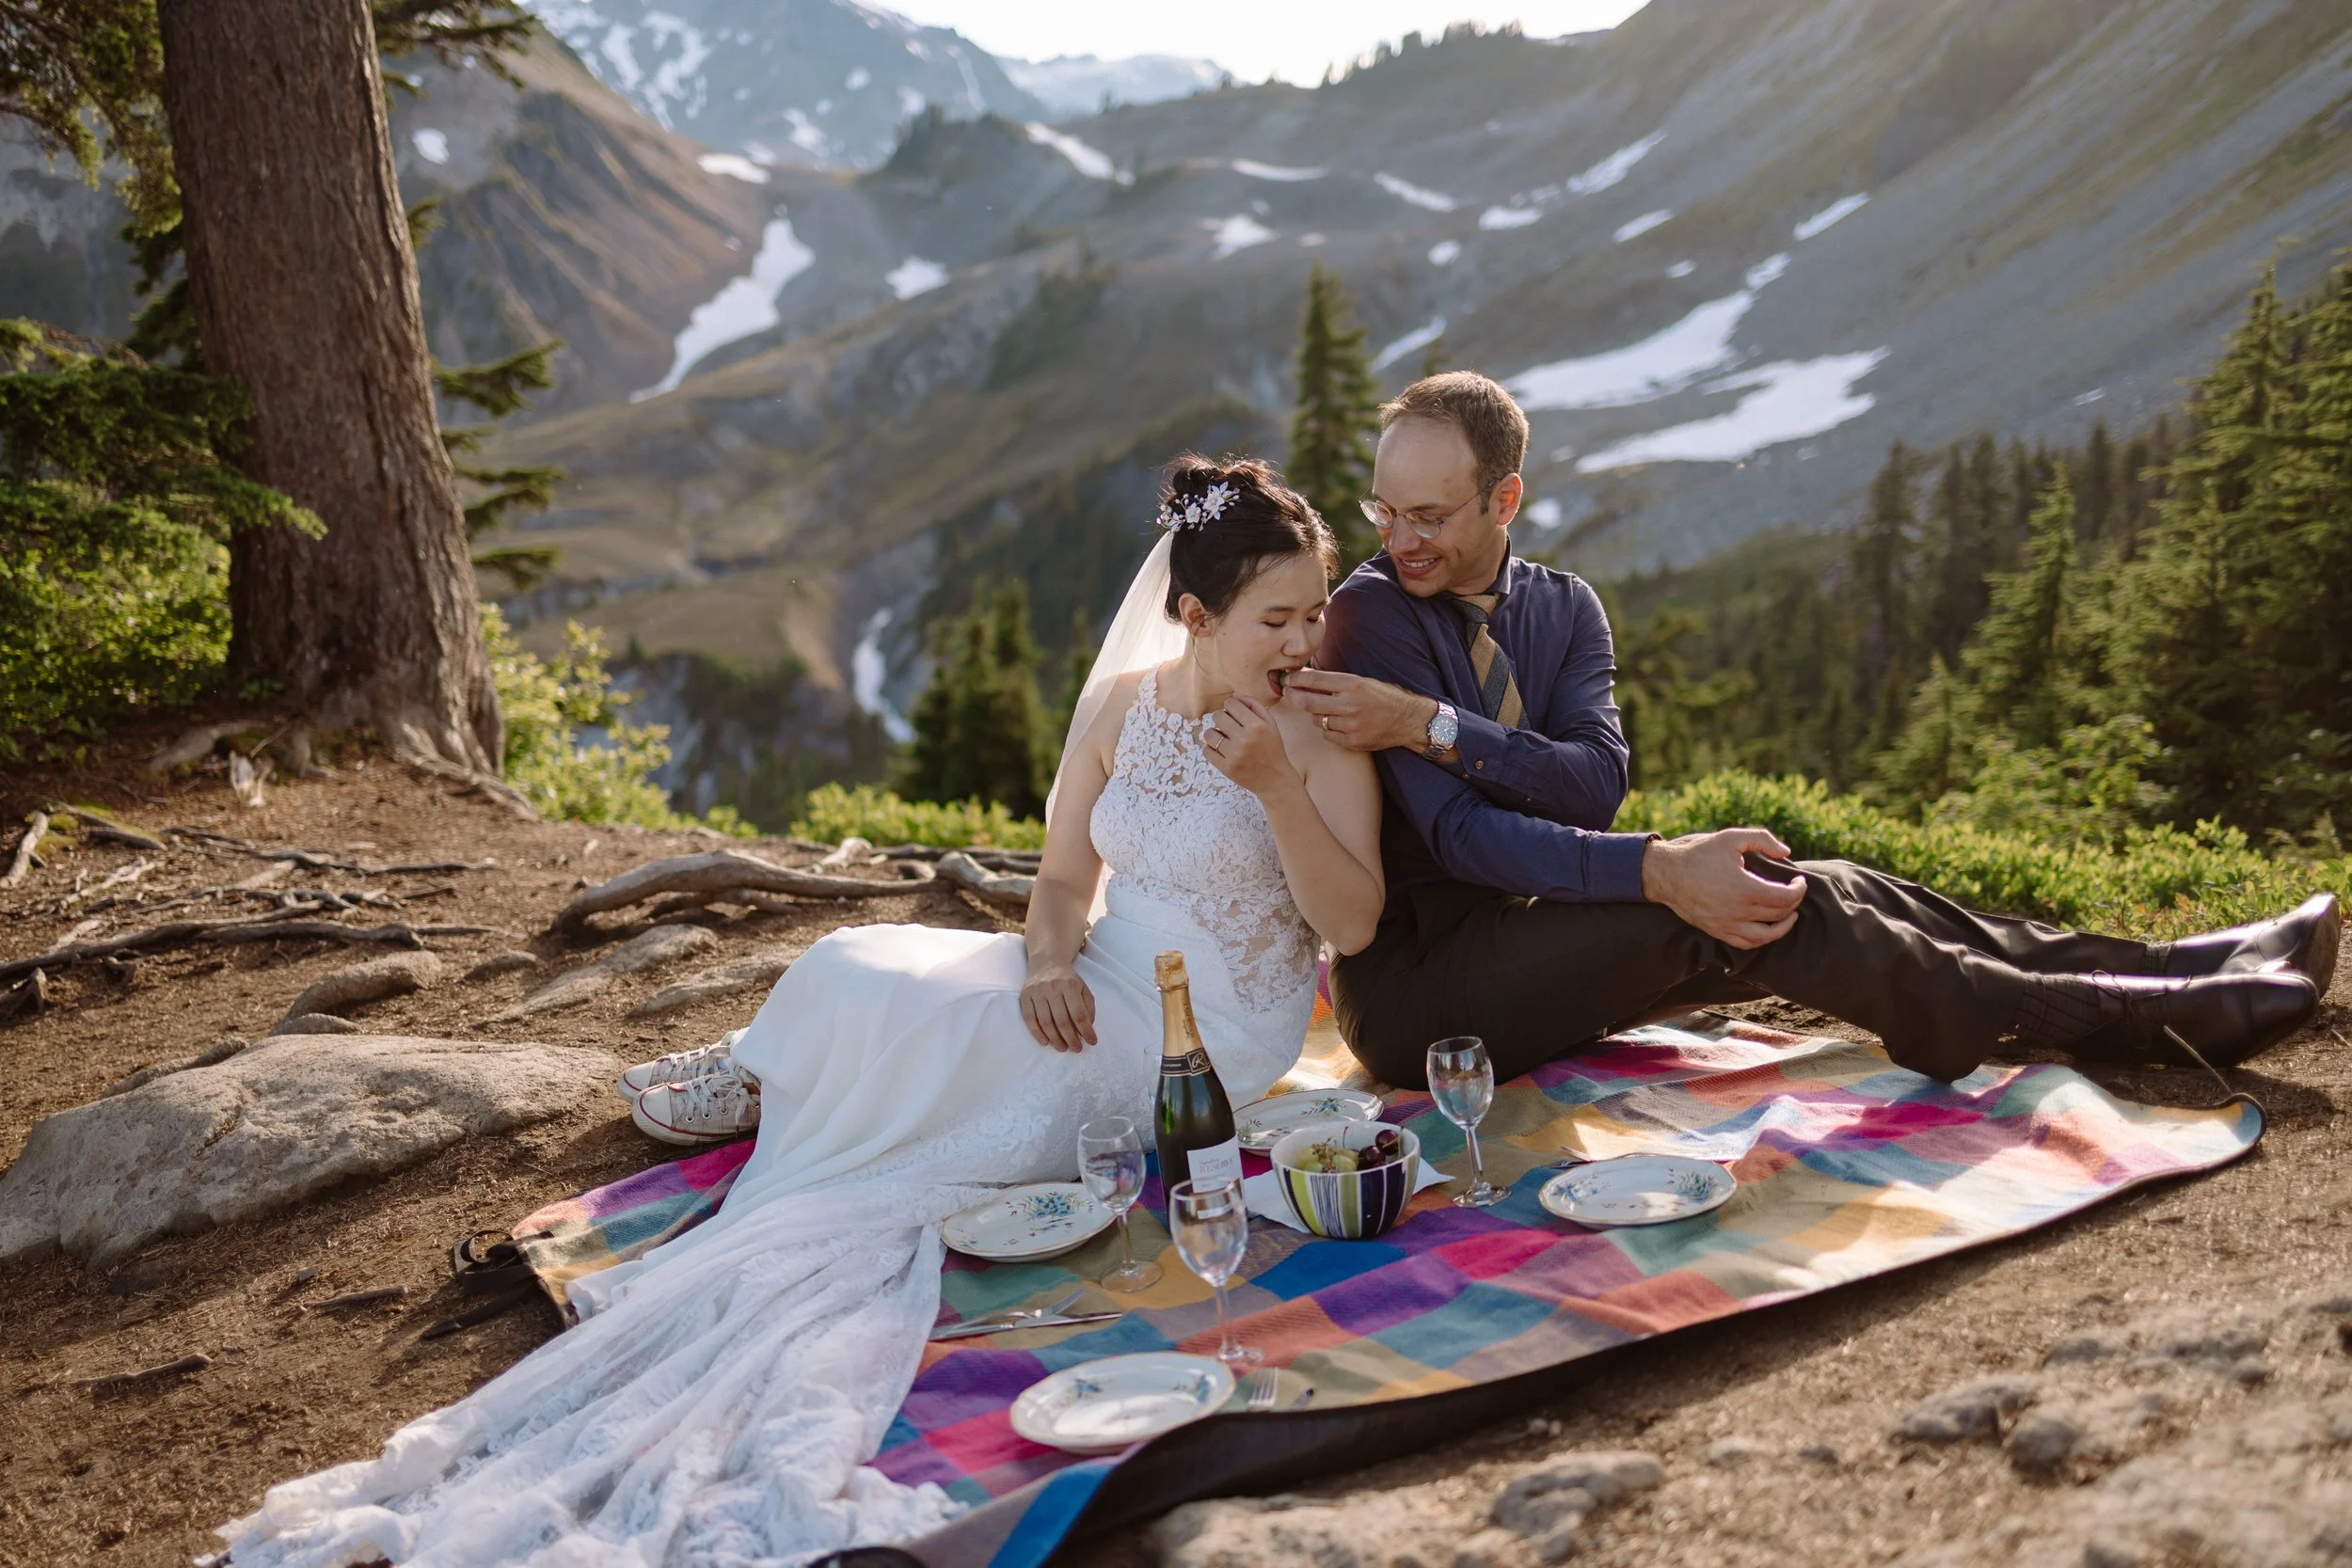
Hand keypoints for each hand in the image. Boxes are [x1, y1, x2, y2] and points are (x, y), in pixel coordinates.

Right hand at [1020, 961, 1096, 1051]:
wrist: (1046, 963)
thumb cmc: (1067, 980)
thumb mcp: (1083, 988)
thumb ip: (1088, 1007)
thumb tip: (1088, 1027)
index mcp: (1070, 985)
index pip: (1078, 1013)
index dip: (1086, 1030)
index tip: (1092, 1042)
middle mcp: (1052, 988)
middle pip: (1062, 1020)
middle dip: (1071, 1038)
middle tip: (1076, 1049)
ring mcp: (1037, 992)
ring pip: (1045, 1021)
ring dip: (1055, 1039)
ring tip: (1063, 1048)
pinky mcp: (1025, 996)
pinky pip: (1029, 1018)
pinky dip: (1037, 1033)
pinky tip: (1045, 1042)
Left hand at [1202, 693, 1299, 796]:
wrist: (1275, 779)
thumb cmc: (1272, 748)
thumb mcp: (1270, 723)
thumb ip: (1254, 705)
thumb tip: (1234, 696)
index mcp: (1256, 725)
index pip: (1230, 704)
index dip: (1231, 707)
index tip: (1234, 714)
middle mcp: (1244, 739)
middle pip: (1217, 716)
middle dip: (1222, 719)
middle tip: (1229, 727)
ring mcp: (1234, 754)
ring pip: (1209, 733)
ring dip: (1214, 734)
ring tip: (1224, 739)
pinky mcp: (1226, 768)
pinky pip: (1206, 751)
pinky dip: (1211, 749)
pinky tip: (1220, 750)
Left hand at [1282, 670, 1438, 752]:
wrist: (1407, 720)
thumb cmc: (1382, 697)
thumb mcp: (1361, 682)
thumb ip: (1334, 681)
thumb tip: (1303, 677)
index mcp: (1353, 684)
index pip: (1315, 679)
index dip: (1295, 679)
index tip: (1286, 679)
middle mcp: (1351, 704)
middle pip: (1308, 702)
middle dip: (1292, 696)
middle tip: (1287, 693)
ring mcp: (1351, 725)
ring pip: (1316, 720)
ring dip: (1315, 714)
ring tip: (1326, 709)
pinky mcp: (1352, 741)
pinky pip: (1327, 735)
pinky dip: (1327, 729)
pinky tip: (1338, 723)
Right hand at [1640, 828, 1805, 949]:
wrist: (1668, 874)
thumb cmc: (1700, 854)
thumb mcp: (1731, 838)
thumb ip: (1762, 840)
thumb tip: (1786, 852)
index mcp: (1744, 888)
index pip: (1785, 898)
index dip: (1799, 890)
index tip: (1799, 880)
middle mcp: (1737, 911)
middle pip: (1779, 915)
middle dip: (1793, 903)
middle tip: (1794, 891)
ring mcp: (1727, 924)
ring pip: (1766, 936)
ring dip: (1783, 927)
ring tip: (1789, 915)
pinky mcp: (1717, 931)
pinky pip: (1746, 943)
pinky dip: (1762, 939)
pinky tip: (1767, 928)